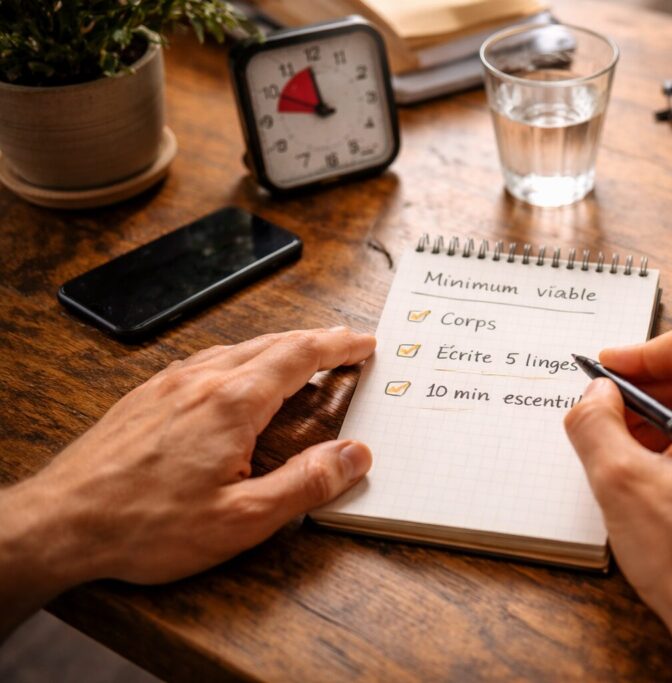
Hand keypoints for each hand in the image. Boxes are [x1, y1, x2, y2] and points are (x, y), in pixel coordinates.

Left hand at [0, 327, 374, 637]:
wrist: (60, 523)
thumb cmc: (144, 525)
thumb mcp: (242, 519)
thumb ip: (305, 484)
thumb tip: (354, 456)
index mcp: (232, 403)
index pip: (300, 356)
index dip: (338, 347)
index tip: (363, 343)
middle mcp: (201, 381)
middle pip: (273, 343)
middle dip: (316, 340)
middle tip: (345, 343)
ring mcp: (170, 384)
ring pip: (238, 348)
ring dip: (279, 346)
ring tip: (301, 355)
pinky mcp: (147, 395)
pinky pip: (207, 361)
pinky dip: (241, 357)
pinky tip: (238, 374)